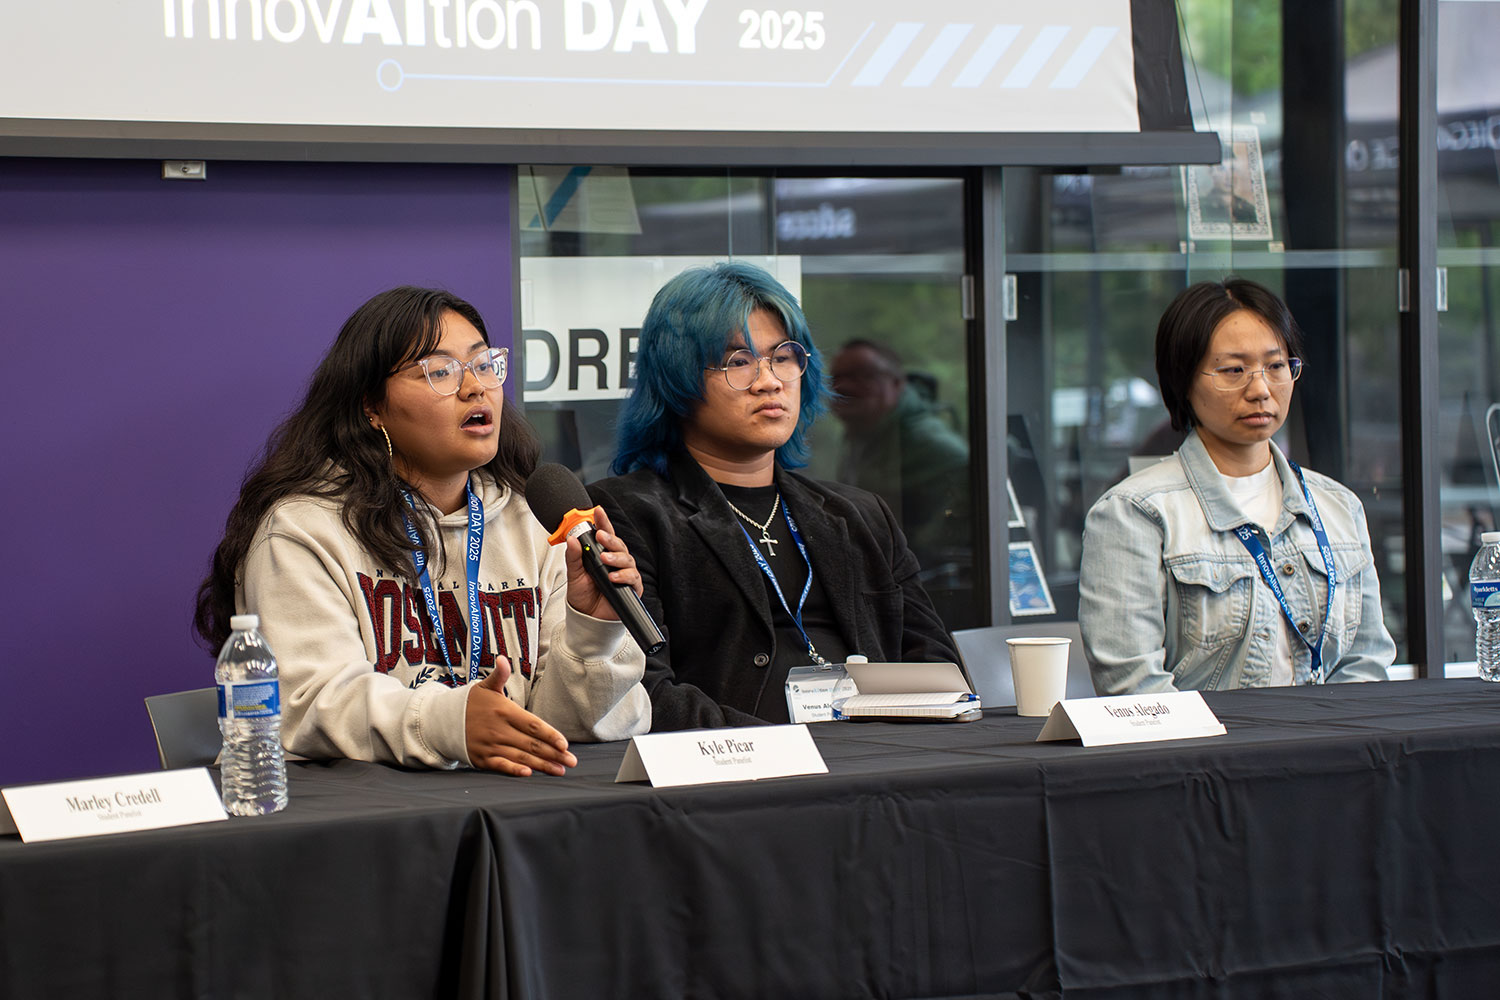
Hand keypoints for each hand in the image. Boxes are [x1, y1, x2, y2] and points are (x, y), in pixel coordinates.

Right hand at [464, 660, 576, 776]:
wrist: (443, 721)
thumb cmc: (471, 703)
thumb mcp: (485, 686)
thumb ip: (499, 676)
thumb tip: (503, 659)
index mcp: (504, 711)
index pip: (532, 725)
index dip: (550, 735)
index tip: (564, 744)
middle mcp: (498, 730)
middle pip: (531, 744)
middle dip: (553, 754)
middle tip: (571, 761)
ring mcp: (490, 745)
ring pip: (520, 757)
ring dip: (541, 765)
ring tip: (559, 770)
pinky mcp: (482, 759)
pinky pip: (501, 766)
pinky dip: (514, 770)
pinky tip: (529, 774)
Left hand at [564, 507, 642, 618]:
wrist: (588, 618)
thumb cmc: (583, 596)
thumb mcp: (574, 575)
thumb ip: (574, 558)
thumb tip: (572, 540)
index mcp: (602, 555)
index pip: (605, 535)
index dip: (603, 522)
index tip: (598, 511)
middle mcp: (615, 562)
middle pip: (618, 544)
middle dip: (610, 539)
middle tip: (600, 537)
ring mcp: (624, 574)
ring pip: (627, 559)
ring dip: (616, 557)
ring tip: (605, 559)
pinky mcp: (631, 588)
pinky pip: (633, 578)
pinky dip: (623, 576)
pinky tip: (613, 577)